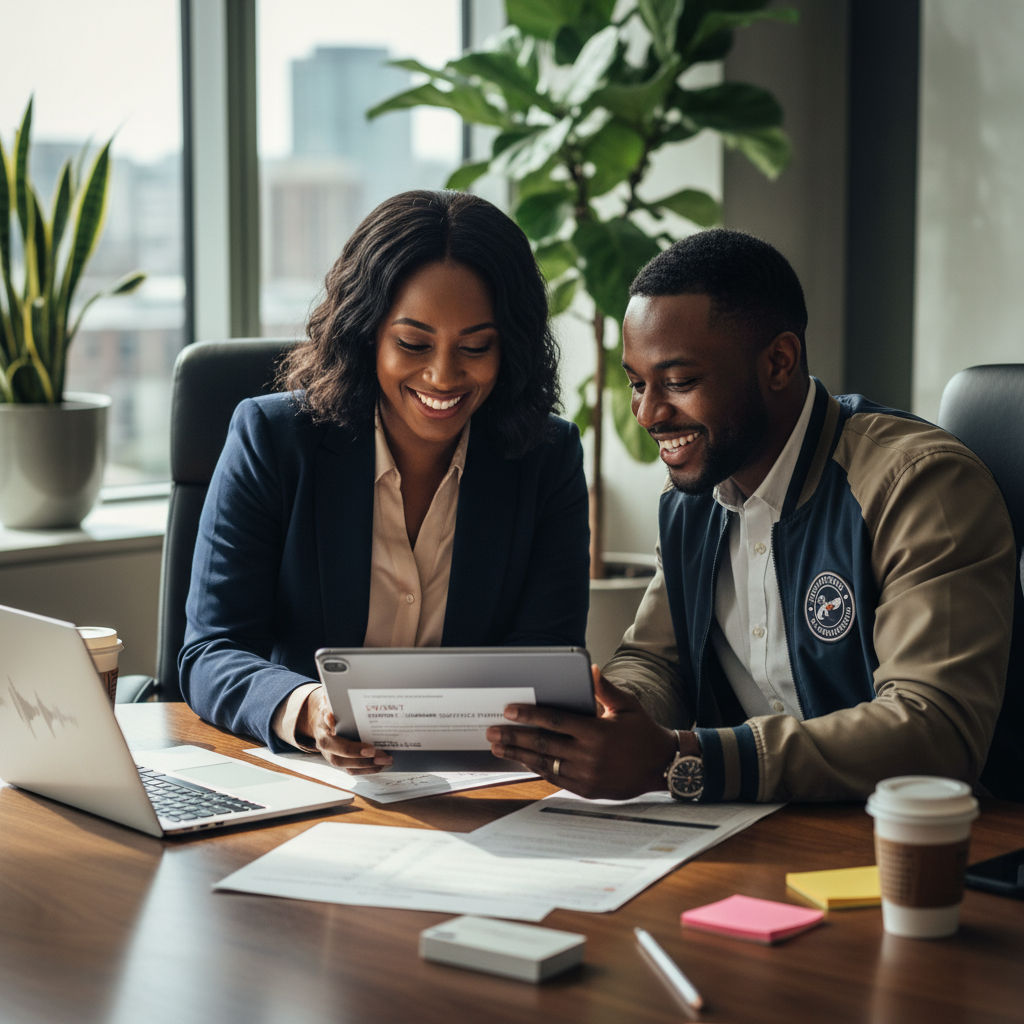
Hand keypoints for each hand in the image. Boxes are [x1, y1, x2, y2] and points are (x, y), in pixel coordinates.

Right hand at [296, 688, 393, 773]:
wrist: (321, 720)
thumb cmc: (328, 710)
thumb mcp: (326, 705)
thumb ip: (328, 708)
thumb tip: (330, 715)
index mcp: (323, 735)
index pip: (333, 744)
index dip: (352, 749)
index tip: (371, 749)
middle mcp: (327, 750)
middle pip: (341, 760)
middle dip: (363, 760)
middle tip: (382, 756)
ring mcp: (334, 757)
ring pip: (349, 768)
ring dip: (369, 766)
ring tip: (387, 761)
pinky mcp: (342, 762)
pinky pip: (353, 770)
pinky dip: (368, 769)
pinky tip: (382, 764)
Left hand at [485, 666, 679, 799]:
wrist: (663, 766)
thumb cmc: (644, 732)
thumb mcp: (628, 706)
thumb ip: (604, 689)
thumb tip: (589, 668)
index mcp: (597, 731)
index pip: (555, 721)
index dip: (529, 715)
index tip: (508, 710)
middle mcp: (589, 755)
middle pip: (543, 743)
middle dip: (514, 736)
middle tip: (492, 730)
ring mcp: (586, 775)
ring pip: (544, 763)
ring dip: (518, 755)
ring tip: (498, 747)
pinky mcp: (586, 789)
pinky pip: (554, 778)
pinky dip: (536, 768)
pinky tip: (521, 760)